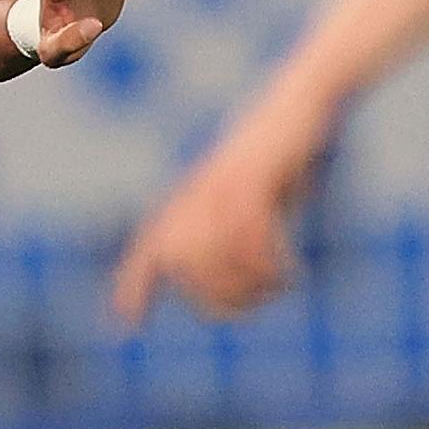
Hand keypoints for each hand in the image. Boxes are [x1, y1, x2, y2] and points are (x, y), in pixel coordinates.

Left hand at [111, 133, 307, 326]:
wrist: (300, 104)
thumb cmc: (278, 160)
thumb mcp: (250, 201)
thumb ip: (228, 239)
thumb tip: (222, 289)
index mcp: (189, 200)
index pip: (151, 250)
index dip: (136, 285)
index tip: (128, 324)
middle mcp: (196, 194)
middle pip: (183, 264)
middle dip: (218, 297)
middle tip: (255, 303)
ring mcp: (219, 184)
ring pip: (215, 253)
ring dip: (249, 283)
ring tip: (279, 286)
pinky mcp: (249, 177)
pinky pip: (247, 234)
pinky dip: (270, 263)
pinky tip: (290, 272)